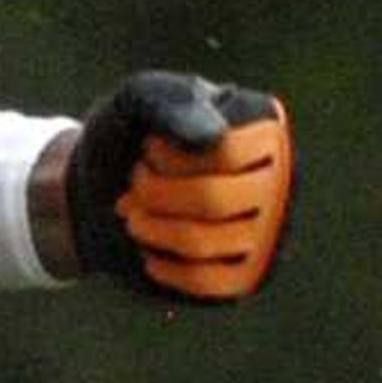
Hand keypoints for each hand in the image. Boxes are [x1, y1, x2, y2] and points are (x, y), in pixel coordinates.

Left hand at [66, 72, 293, 301]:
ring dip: (147, 226)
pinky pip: (206, 283)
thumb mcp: (140, 100)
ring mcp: (268, 233)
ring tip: (134, 211)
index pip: (225, 153)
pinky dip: (162, 267)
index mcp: (266, 128)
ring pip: (202, 242)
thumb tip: (214, 138)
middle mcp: (281, 181)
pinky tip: (149, 249)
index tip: (147, 146)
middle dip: (153, 191)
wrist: (100, 186)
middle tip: (136, 181)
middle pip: (213, 199)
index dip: (169, 155)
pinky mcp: (245, 275)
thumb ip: (173, 104)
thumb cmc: (129, 134)